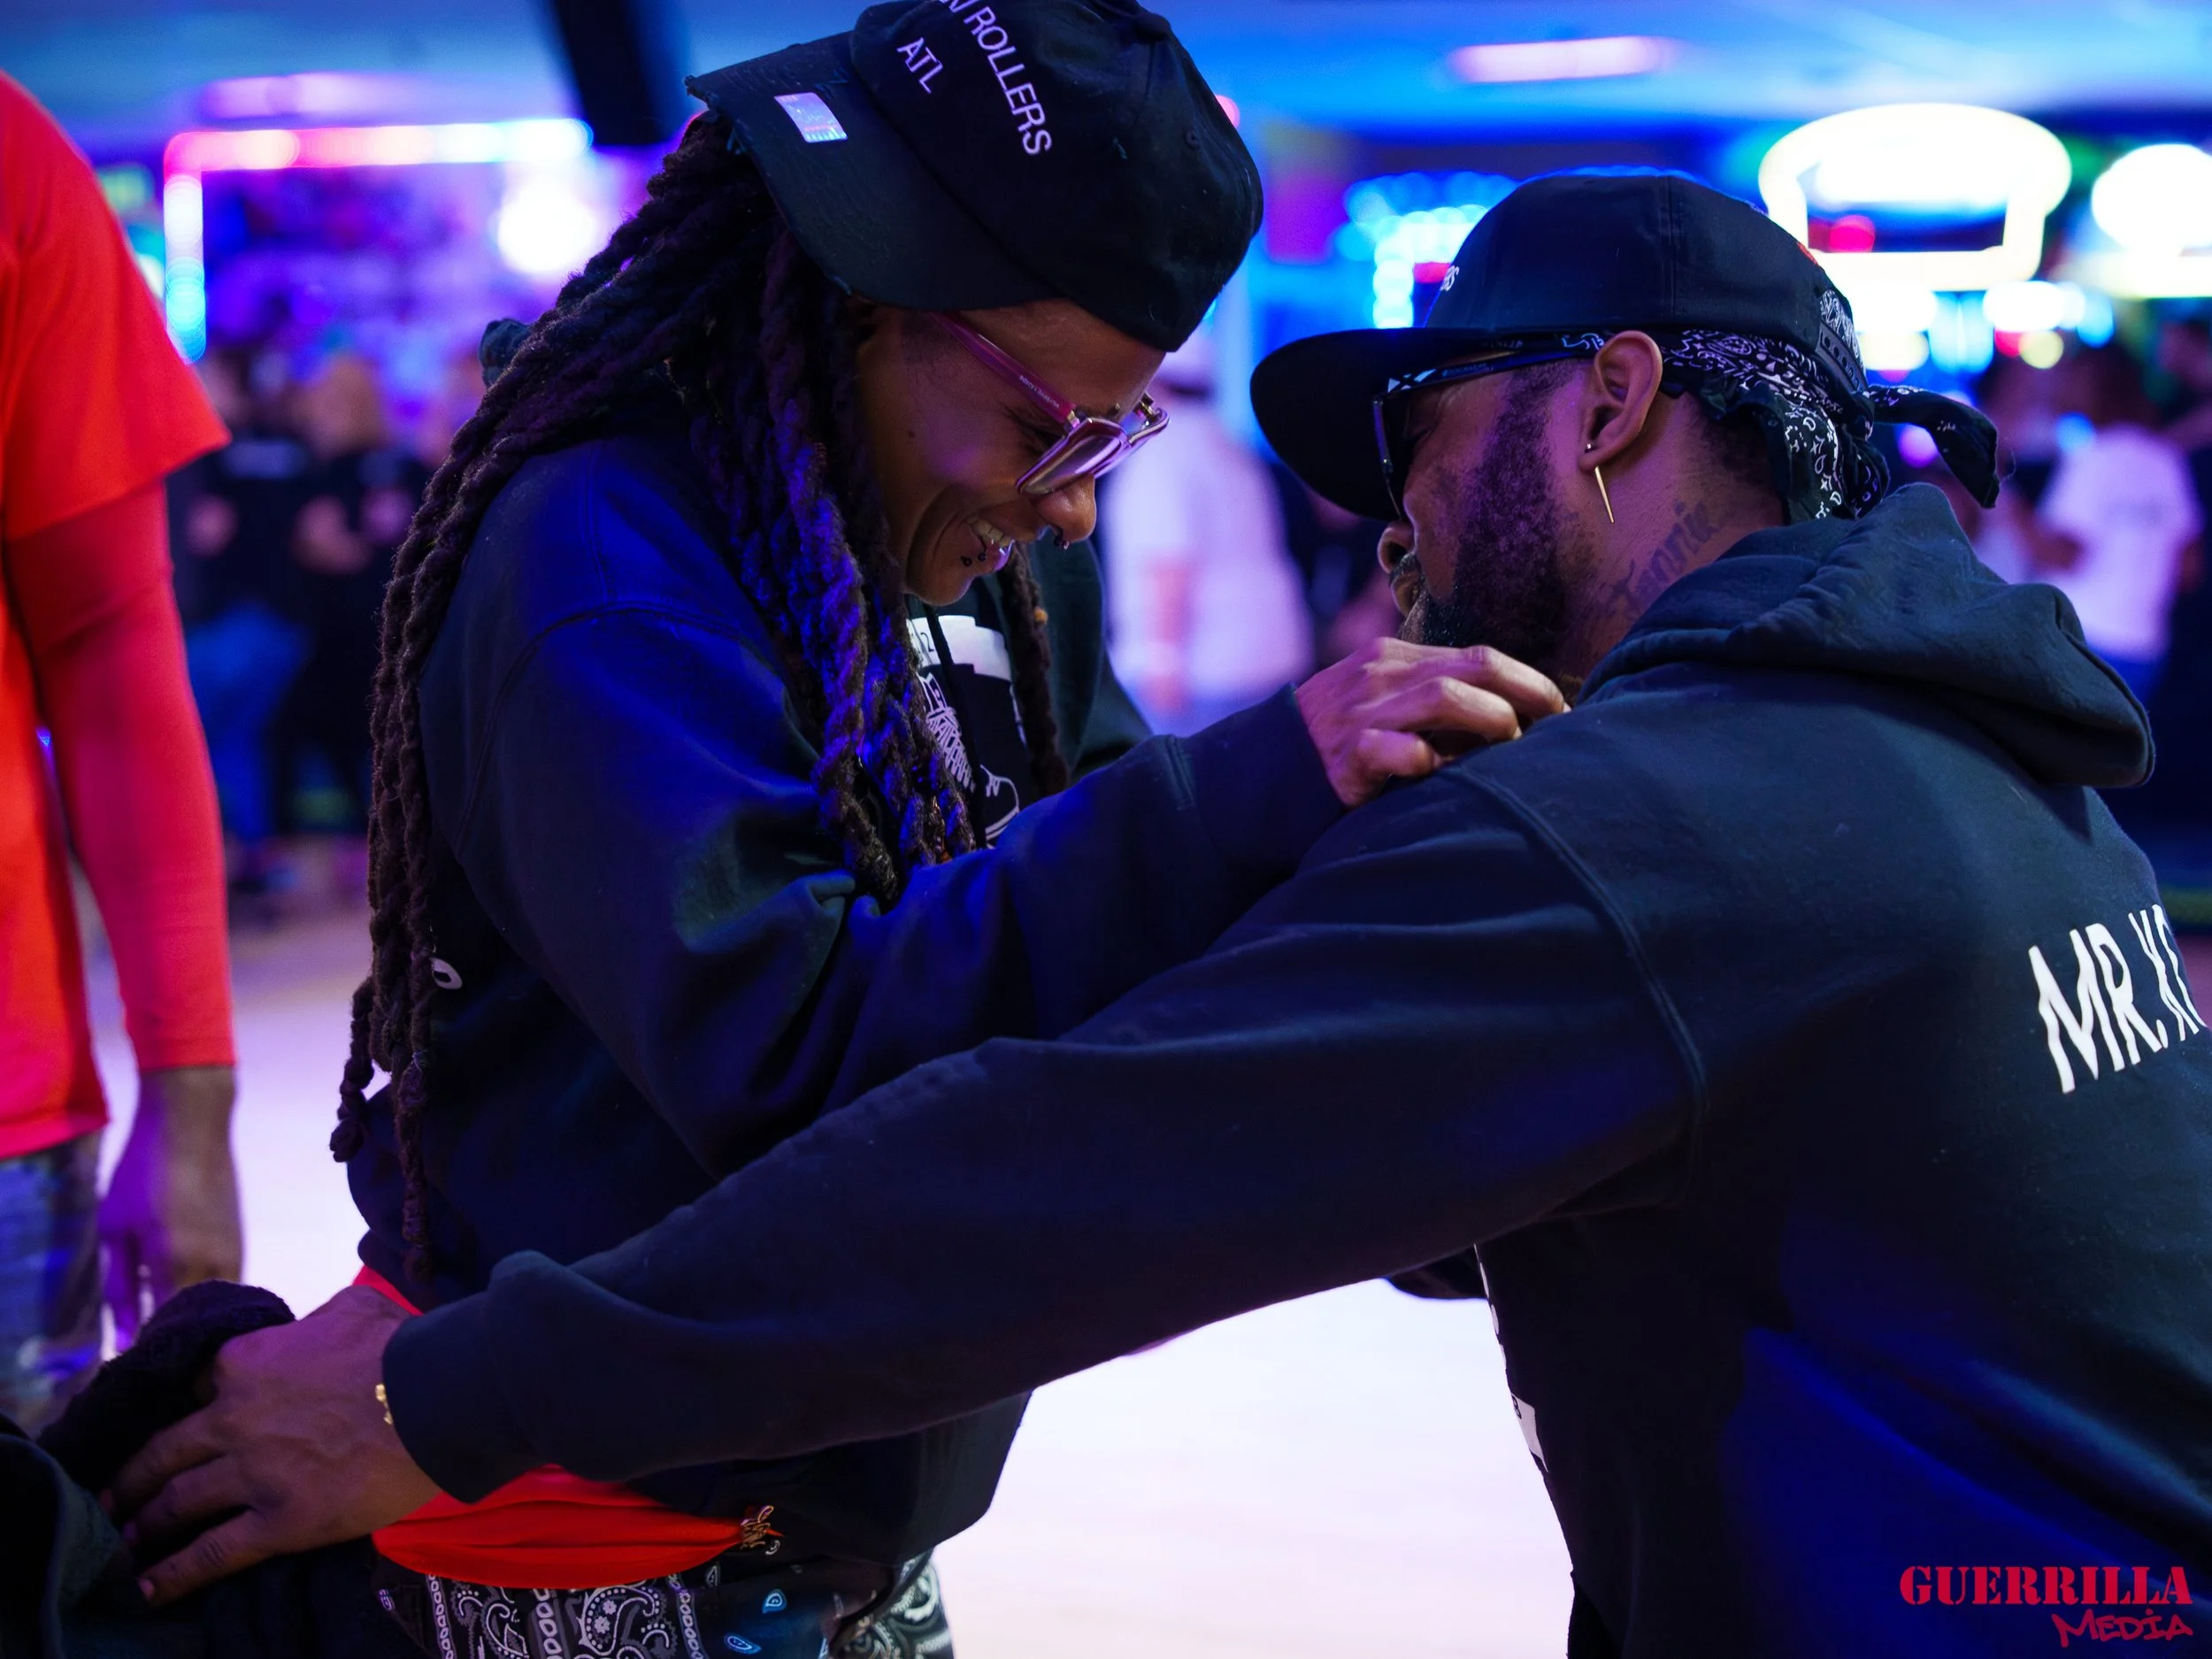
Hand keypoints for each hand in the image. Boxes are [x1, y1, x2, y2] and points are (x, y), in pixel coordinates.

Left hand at [101, 1067, 242, 1343]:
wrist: (193, 1123)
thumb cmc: (143, 1172)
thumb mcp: (116, 1229)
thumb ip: (120, 1287)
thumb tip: (123, 1339)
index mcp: (176, 1261)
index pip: (167, 1328)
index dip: (151, 1345)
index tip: (137, 1357)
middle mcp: (214, 1264)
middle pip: (201, 1325)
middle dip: (180, 1340)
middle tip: (156, 1344)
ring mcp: (235, 1253)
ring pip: (220, 1308)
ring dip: (198, 1320)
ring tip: (172, 1322)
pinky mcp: (243, 1242)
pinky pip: (228, 1287)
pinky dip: (210, 1300)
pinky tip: (188, 1294)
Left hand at [108, 1286, 438, 1604]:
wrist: (439, 1395)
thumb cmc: (402, 1346)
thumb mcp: (350, 1310)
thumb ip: (314, 1322)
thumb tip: (315, 1327)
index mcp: (246, 1362)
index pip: (192, 1386)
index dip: (175, 1406)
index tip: (167, 1423)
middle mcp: (233, 1419)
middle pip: (163, 1452)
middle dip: (131, 1478)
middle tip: (110, 1498)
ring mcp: (251, 1473)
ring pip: (176, 1504)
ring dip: (142, 1525)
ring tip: (123, 1542)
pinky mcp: (279, 1521)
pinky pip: (212, 1554)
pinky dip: (173, 1574)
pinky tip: (147, 1588)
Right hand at [1294, 638, 1565, 805]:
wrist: (1254, 775)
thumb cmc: (1332, 748)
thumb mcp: (1378, 707)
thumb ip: (1429, 705)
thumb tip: (1507, 722)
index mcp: (1393, 659)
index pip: (1480, 656)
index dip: (1530, 682)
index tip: (1562, 712)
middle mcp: (1380, 676)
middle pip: (1475, 666)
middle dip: (1529, 693)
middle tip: (1560, 726)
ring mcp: (1360, 712)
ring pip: (1445, 697)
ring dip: (1492, 722)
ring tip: (1512, 750)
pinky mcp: (1344, 755)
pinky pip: (1395, 749)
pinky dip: (1428, 760)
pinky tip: (1444, 776)